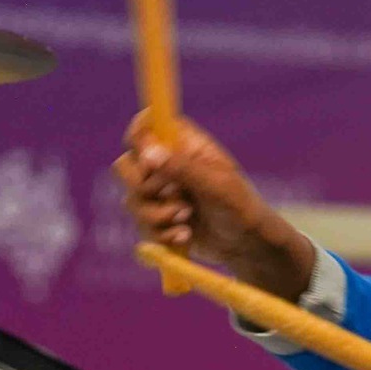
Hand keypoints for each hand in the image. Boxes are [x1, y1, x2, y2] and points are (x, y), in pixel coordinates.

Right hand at [113, 111, 314, 299]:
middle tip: (174, 193)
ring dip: (157, 215)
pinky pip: (139, 224)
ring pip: (131, 199)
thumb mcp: (216, 185)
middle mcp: (166, 163)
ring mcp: (159, 191)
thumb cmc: (239, 206)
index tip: (148, 158)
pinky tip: (184, 236)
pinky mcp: (156, 216)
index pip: (147, 124)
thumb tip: (148, 153)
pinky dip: (161, 233)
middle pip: (125, 164)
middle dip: (144, 186)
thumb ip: (183, 168)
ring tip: (186, 219)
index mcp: (184, 144)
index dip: (139, 137)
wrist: (245, 245)